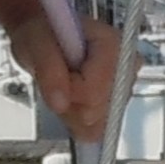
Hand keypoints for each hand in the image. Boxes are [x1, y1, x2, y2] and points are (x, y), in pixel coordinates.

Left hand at [11, 12, 121, 144]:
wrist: (47, 37)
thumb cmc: (44, 33)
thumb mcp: (37, 42)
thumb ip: (49, 70)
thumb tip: (60, 104)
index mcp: (115, 46)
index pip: (93, 92)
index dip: (67, 89)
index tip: (58, 71)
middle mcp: (127, 69)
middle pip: (97, 113)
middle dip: (71, 102)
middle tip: (61, 78)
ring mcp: (124, 90)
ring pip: (95, 125)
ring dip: (72, 111)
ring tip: (65, 85)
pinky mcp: (116, 107)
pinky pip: (94, 131)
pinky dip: (75, 120)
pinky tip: (70, 98)